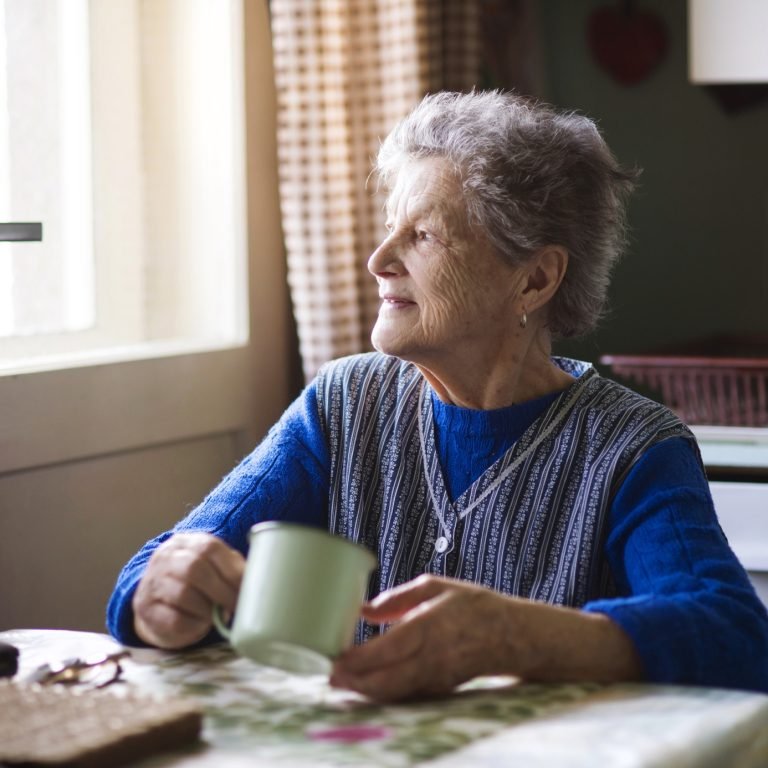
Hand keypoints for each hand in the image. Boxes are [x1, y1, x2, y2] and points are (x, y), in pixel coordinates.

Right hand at [132, 532, 244, 648]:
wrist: (156, 601)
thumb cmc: (196, 583)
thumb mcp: (212, 566)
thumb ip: (232, 569)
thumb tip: (259, 582)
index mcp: (187, 542)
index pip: (210, 548)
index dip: (233, 570)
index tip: (250, 589)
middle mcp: (166, 558)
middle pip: (195, 569)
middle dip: (223, 591)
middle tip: (238, 607)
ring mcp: (153, 582)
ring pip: (183, 594)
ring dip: (208, 609)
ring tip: (218, 617)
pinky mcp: (146, 609)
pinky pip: (173, 619)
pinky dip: (193, 625)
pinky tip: (201, 625)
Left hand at [329, 575, 517, 701]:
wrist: (512, 635)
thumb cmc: (473, 605)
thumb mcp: (437, 586)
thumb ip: (398, 598)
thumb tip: (364, 609)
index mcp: (430, 626)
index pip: (387, 649)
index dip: (358, 659)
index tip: (335, 657)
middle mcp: (432, 657)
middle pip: (385, 680)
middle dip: (353, 682)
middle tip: (329, 676)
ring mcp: (436, 677)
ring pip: (393, 692)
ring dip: (364, 690)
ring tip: (340, 682)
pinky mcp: (440, 688)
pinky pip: (405, 694)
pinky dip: (382, 693)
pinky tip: (365, 685)